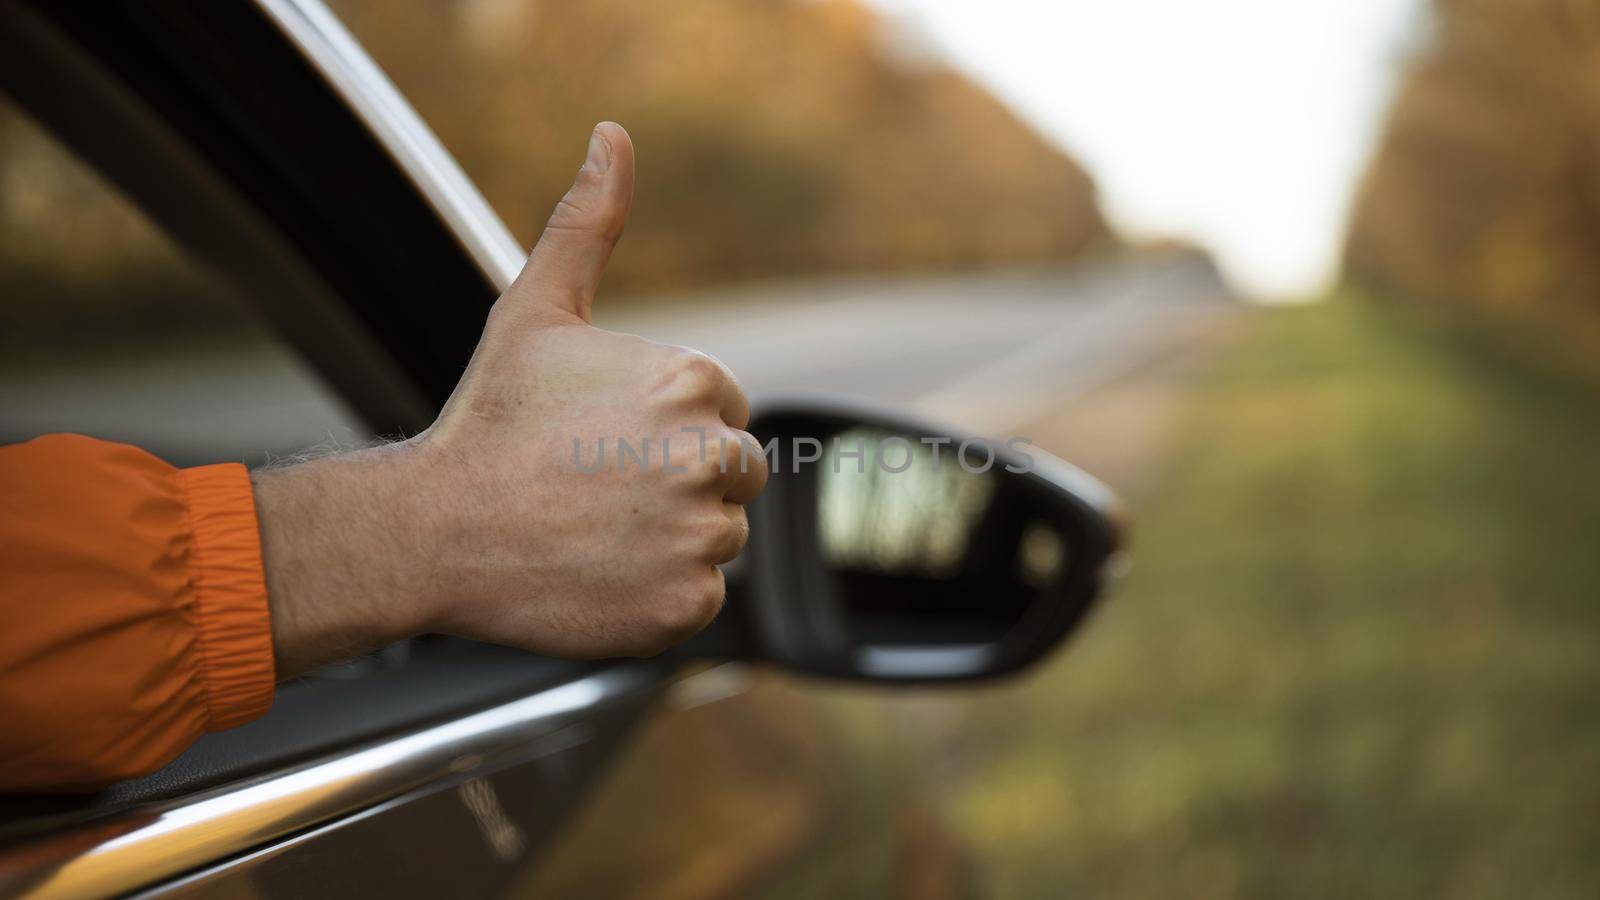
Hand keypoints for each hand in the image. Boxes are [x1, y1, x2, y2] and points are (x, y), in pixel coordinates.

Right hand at [253, 123, 767, 676]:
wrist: (433, 529)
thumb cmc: (489, 419)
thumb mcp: (537, 310)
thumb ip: (588, 224)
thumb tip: (613, 137)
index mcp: (693, 383)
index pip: (725, 413)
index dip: (666, 429)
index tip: (606, 442)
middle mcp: (709, 457)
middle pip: (734, 476)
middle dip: (679, 481)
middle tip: (598, 490)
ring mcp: (699, 537)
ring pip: (718, 536)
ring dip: (670, 539)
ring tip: (594, 530)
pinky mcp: (685, 606)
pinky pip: (699, 597)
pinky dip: (658, 594)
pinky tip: (599, 573)